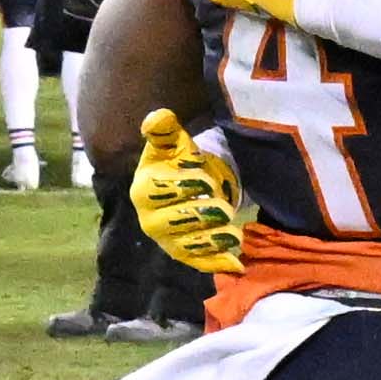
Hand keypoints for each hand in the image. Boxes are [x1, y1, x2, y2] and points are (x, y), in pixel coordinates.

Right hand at [131, 109, 249, 275]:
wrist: (190, 188)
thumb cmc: (180, 164)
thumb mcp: (175, 144)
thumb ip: (165, 131)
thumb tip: (158, 117)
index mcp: (143, 190)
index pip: (164, 190)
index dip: (189, 183)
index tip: (206, 178)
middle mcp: (150, 220)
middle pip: (177, 220)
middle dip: (204, 212)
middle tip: (224, 205)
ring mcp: (167, 241)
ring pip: (191, 244)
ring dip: (215, 238)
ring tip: (235, 231)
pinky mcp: (184, 255)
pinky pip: (200, 262)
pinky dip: (218, 262)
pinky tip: (237, 262)